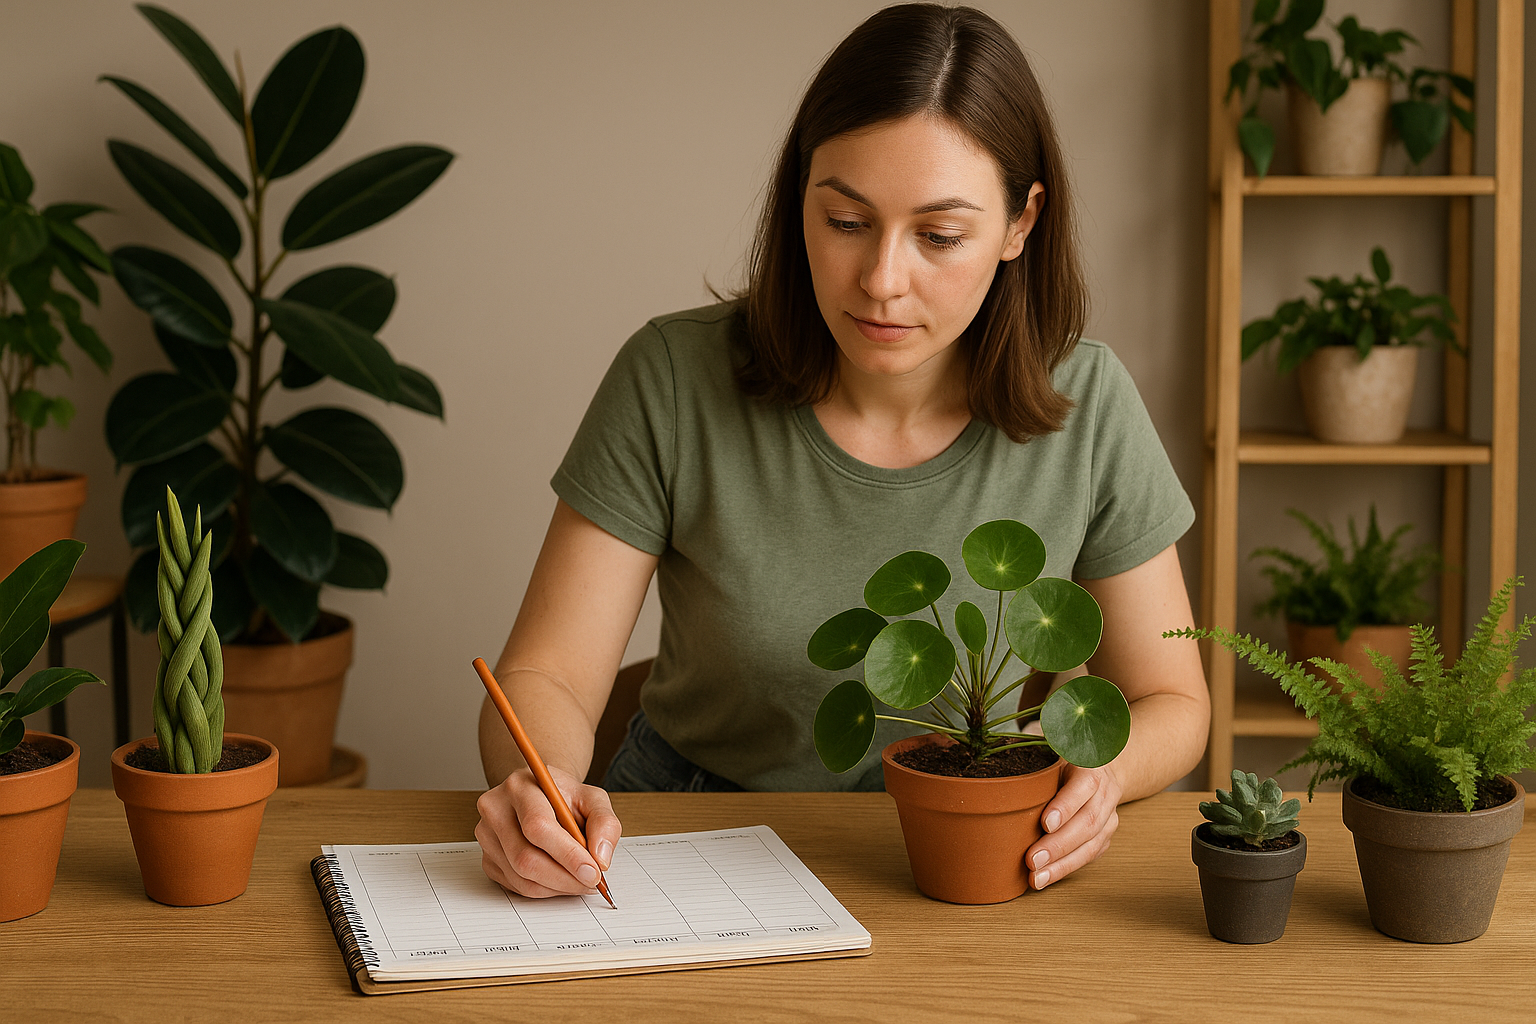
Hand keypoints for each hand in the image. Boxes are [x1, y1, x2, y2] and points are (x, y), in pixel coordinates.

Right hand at [475, 765, 622, 897]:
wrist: (541, 796)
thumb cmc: (565, 797)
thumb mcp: (593, 799)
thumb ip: (604, 823)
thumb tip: (600, 858)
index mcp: (520, 786)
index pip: (538, 826)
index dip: (567, 854)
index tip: (593, 872)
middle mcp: (496, 809)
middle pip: (525, 858)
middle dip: (564, 878)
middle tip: (591, 883)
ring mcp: (487, 836)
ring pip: (521, 877)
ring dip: (557, 887)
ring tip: (580, 880)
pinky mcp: (487, 859)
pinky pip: (516, 885)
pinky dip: (544, 889)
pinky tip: (560, 878)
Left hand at [1024, 763, 1122, 889]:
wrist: (1101, 770)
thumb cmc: (1066, 763)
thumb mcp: (1054, 756)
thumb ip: (1038, 766)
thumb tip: (1004, 781)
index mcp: (1091, 768)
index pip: (1084, 786)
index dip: (1066, 806)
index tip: (1045, 824)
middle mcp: (1105, 794)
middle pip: (1087, 822)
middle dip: (1058, 845)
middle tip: (1032, 860)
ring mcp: (1109, 817)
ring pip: (1090, 845)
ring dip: (1061, 865)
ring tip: (1037, 878)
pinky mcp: (1106, 836)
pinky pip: (1089, 856)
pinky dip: (1066, 868)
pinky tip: (1047, 877)